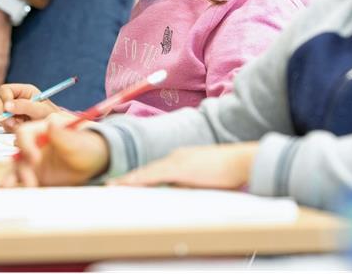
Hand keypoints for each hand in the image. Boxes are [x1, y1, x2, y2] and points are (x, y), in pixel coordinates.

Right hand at [0, 83, 61, 132]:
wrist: (54, 130)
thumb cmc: (51, 116)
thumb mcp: (40, 110)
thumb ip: (24, 106)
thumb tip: (7, 105)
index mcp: (23, 91)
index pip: (5, 90)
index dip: (4, 99)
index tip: (8, 110)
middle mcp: (16, 98)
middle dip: (3, 114)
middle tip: (12, 123)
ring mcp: (12, 110)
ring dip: (6, 122)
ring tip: (19, 126)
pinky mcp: (11, 120)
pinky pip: (2, 123)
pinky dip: (8, 128)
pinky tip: (19, 129)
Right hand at [1, 114, 109, 187]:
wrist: (96, 161)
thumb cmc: (89, 145)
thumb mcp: (79, 141)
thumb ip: (64, 135)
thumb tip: (51, 124)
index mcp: (44, 128)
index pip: (25, 133)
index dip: (26, 145)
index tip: (35, 160)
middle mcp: (35, 142)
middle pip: (19, 152)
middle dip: (21, 167)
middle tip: (31, 182)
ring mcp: (34, 158)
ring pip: (17, 166)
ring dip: (13, 177)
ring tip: (11, 187)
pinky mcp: (35, 172)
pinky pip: (21, 178)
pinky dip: (15, 183)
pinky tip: (10, 189)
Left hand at [109, 143, 258, 189]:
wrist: (241, 161)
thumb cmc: (228, 172)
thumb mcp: (204, 180)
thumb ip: (189, 185)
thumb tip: (175, 194)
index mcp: (182, 159)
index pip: (155, 170)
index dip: (139, 177)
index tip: (124, 182)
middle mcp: (176, 157)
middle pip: (148, 170)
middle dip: (129, 179)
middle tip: (110, 185)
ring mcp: (177, 161)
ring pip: (147, 172)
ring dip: (130, 180)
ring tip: (112, 186)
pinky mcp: (180, 168)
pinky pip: (154, 175)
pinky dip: (139, 180)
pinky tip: (128, 184)